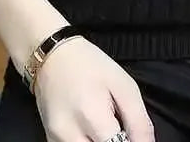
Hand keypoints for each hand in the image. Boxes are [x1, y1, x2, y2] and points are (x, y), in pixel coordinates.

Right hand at [35, 37, 154, 141]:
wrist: (53, 56)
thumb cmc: (91, 66)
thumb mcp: (123, 85)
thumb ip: (138, 122)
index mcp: (92, 115)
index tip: (131, 135)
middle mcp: (69, 134)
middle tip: (118, 129)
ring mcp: (56, 140)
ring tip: (105, 129)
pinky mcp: (50, 141)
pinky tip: (92, 131)